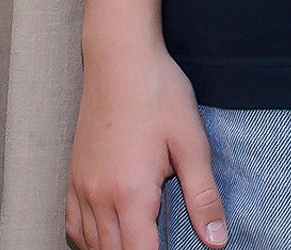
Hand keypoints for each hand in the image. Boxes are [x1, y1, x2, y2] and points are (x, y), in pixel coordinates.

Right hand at [67, 40, 224, 249]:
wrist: (120, 59)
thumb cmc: (160, 94)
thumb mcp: (191, 142)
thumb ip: (203, 196)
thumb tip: (217, 241)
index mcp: (130, 193)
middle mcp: (98, 198)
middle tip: (160, 242)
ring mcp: (81, 188)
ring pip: (92, 244)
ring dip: (116, 249)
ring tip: (142, 239)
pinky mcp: (73, 177)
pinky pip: (74, 226)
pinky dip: (90, 239)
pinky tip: (109, 234)